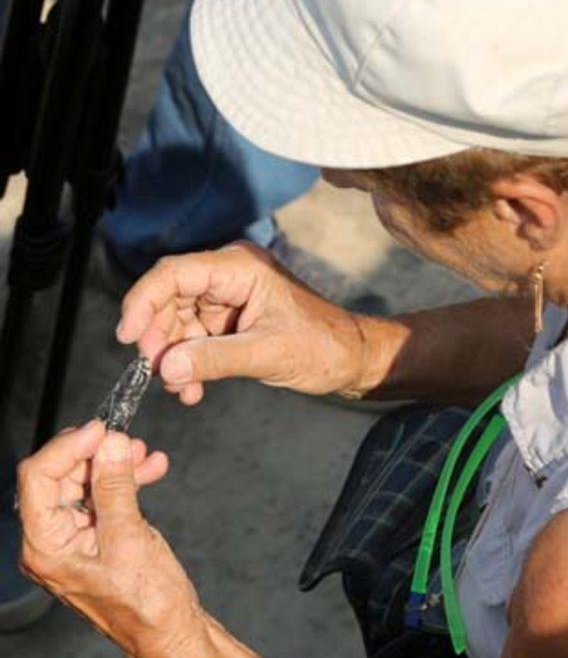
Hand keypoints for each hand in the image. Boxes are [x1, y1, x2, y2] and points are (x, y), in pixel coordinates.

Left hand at [18, 423, 209, 657]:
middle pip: (59, 478)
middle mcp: (51, 542)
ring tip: (144, 454)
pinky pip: (102, 499)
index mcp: (45, 547)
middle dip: (94, 453)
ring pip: (84, 484)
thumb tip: (111, 444)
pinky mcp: (96, 540)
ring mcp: (73, 541)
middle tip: (126, 439)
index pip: (38, 479)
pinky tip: (151, 471)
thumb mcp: (130, 538)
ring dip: (114, 465)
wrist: (171, 636)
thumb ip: (116, 487)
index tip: (100, 429)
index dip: (67, 448)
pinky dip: (125, 481)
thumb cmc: (147, 604)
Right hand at [116, 243, 370, 404]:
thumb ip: (215, 359)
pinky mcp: (230, 317)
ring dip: (173, 356)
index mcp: (240, 267)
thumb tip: (167, 367)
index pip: (174, 273)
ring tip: (182, 389)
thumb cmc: (322, 348)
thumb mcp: (267, 354)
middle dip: (158, 336)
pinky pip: (194, 335)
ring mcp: (229, 295)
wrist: (351, 359)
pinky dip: (189, 361)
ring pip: (177, 319)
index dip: (143, 301)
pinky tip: (192, 388)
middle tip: (157, 373)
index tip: (127, 337)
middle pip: (170, 296)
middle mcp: (230, 274)